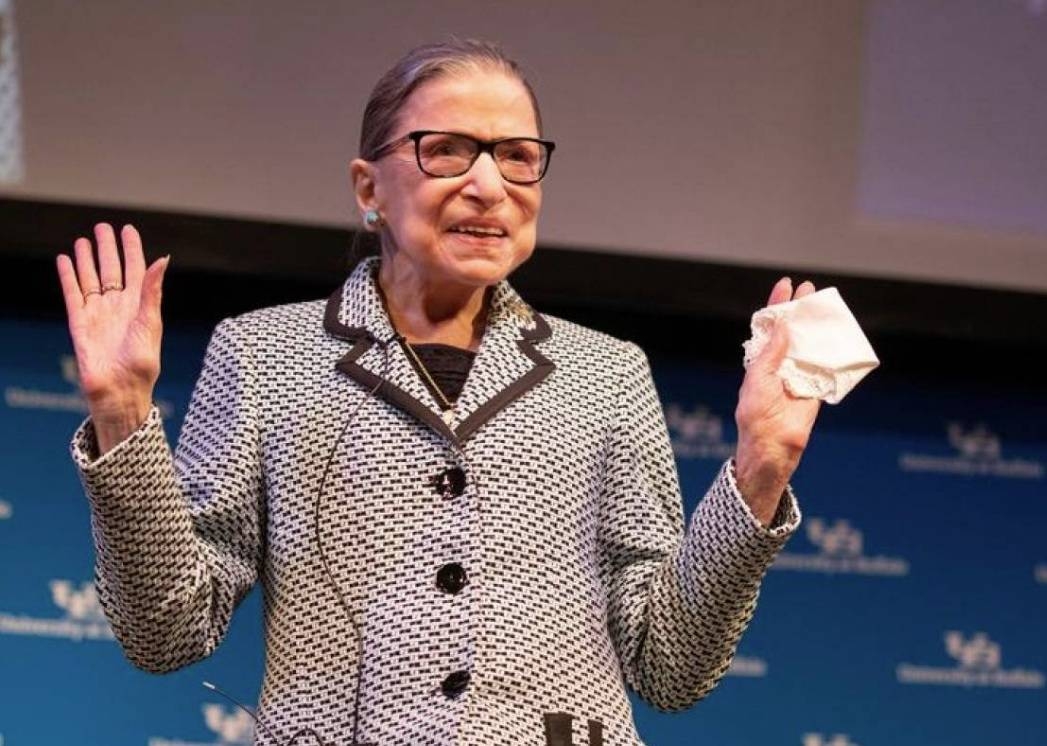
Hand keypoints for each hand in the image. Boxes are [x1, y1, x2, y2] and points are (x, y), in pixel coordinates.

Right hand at [56, 223, 169, 452]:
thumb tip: (162, 259)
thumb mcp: (150, 323)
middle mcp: (119, 306)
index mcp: (140, 305)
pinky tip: (65, 261)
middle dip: (108, 248)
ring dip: (87, 259)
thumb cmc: (141, 363)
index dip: (132, 249)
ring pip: (90, 279)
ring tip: (83, 239)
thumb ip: (152, 291)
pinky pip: (73, 294)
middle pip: (111, 269)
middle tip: (103, 227)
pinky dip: (68, 277)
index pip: (136, 269)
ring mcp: (98, 313)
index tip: (128, 229)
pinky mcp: (80, 323)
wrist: (119, 390)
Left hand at [733, 277, 820, 525]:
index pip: (770, 327)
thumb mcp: (758, 378)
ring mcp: (799, 375)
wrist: (772, 445)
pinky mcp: (816, 388)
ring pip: (810, 345)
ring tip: (827, 308)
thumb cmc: (756, 413)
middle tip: (810, 289)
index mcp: (762, 360)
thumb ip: (772, 353)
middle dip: (801, 310)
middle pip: (793, 331)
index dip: (777, 305)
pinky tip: (840, 336)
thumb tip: (784, 326)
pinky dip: (833, 353)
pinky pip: (827, 367)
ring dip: (818, 328)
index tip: (786, 285)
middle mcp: (781, 364)